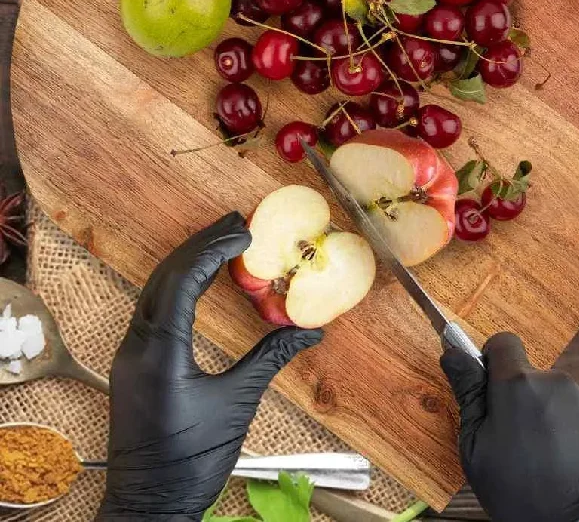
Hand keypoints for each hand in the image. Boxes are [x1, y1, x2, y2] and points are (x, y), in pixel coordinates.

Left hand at [97, 212, 321, 520]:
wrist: (147, 504)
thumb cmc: (192, 460)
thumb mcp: (236, 405)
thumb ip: (269, 359)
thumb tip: (311, 331)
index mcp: (160, 352)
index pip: (183, 282)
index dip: (214, 251)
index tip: (245, 233)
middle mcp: (137, 343)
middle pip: (166, 276)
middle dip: (201, 243)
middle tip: (236, 221)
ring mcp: (129, 351)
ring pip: (155, 288)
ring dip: (188, 259)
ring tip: (222, 239)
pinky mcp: (132, 361)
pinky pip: (153, 307)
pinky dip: (179, 283)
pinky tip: (200, 277)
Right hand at [441, 332, 578, 521]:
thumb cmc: (525, 493)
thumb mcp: (477, 448)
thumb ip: (467, 395)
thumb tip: (453, 354)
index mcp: (518, 384)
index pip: (503, 342)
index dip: (490, 359)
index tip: (485, 387)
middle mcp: (554, 383)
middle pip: (526, 375)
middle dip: (514, 398)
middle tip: (508, 439)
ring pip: (549, 397)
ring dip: (540, 416)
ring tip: (536, 457)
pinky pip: (573, 414)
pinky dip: (564, 431)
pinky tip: (559, 462)